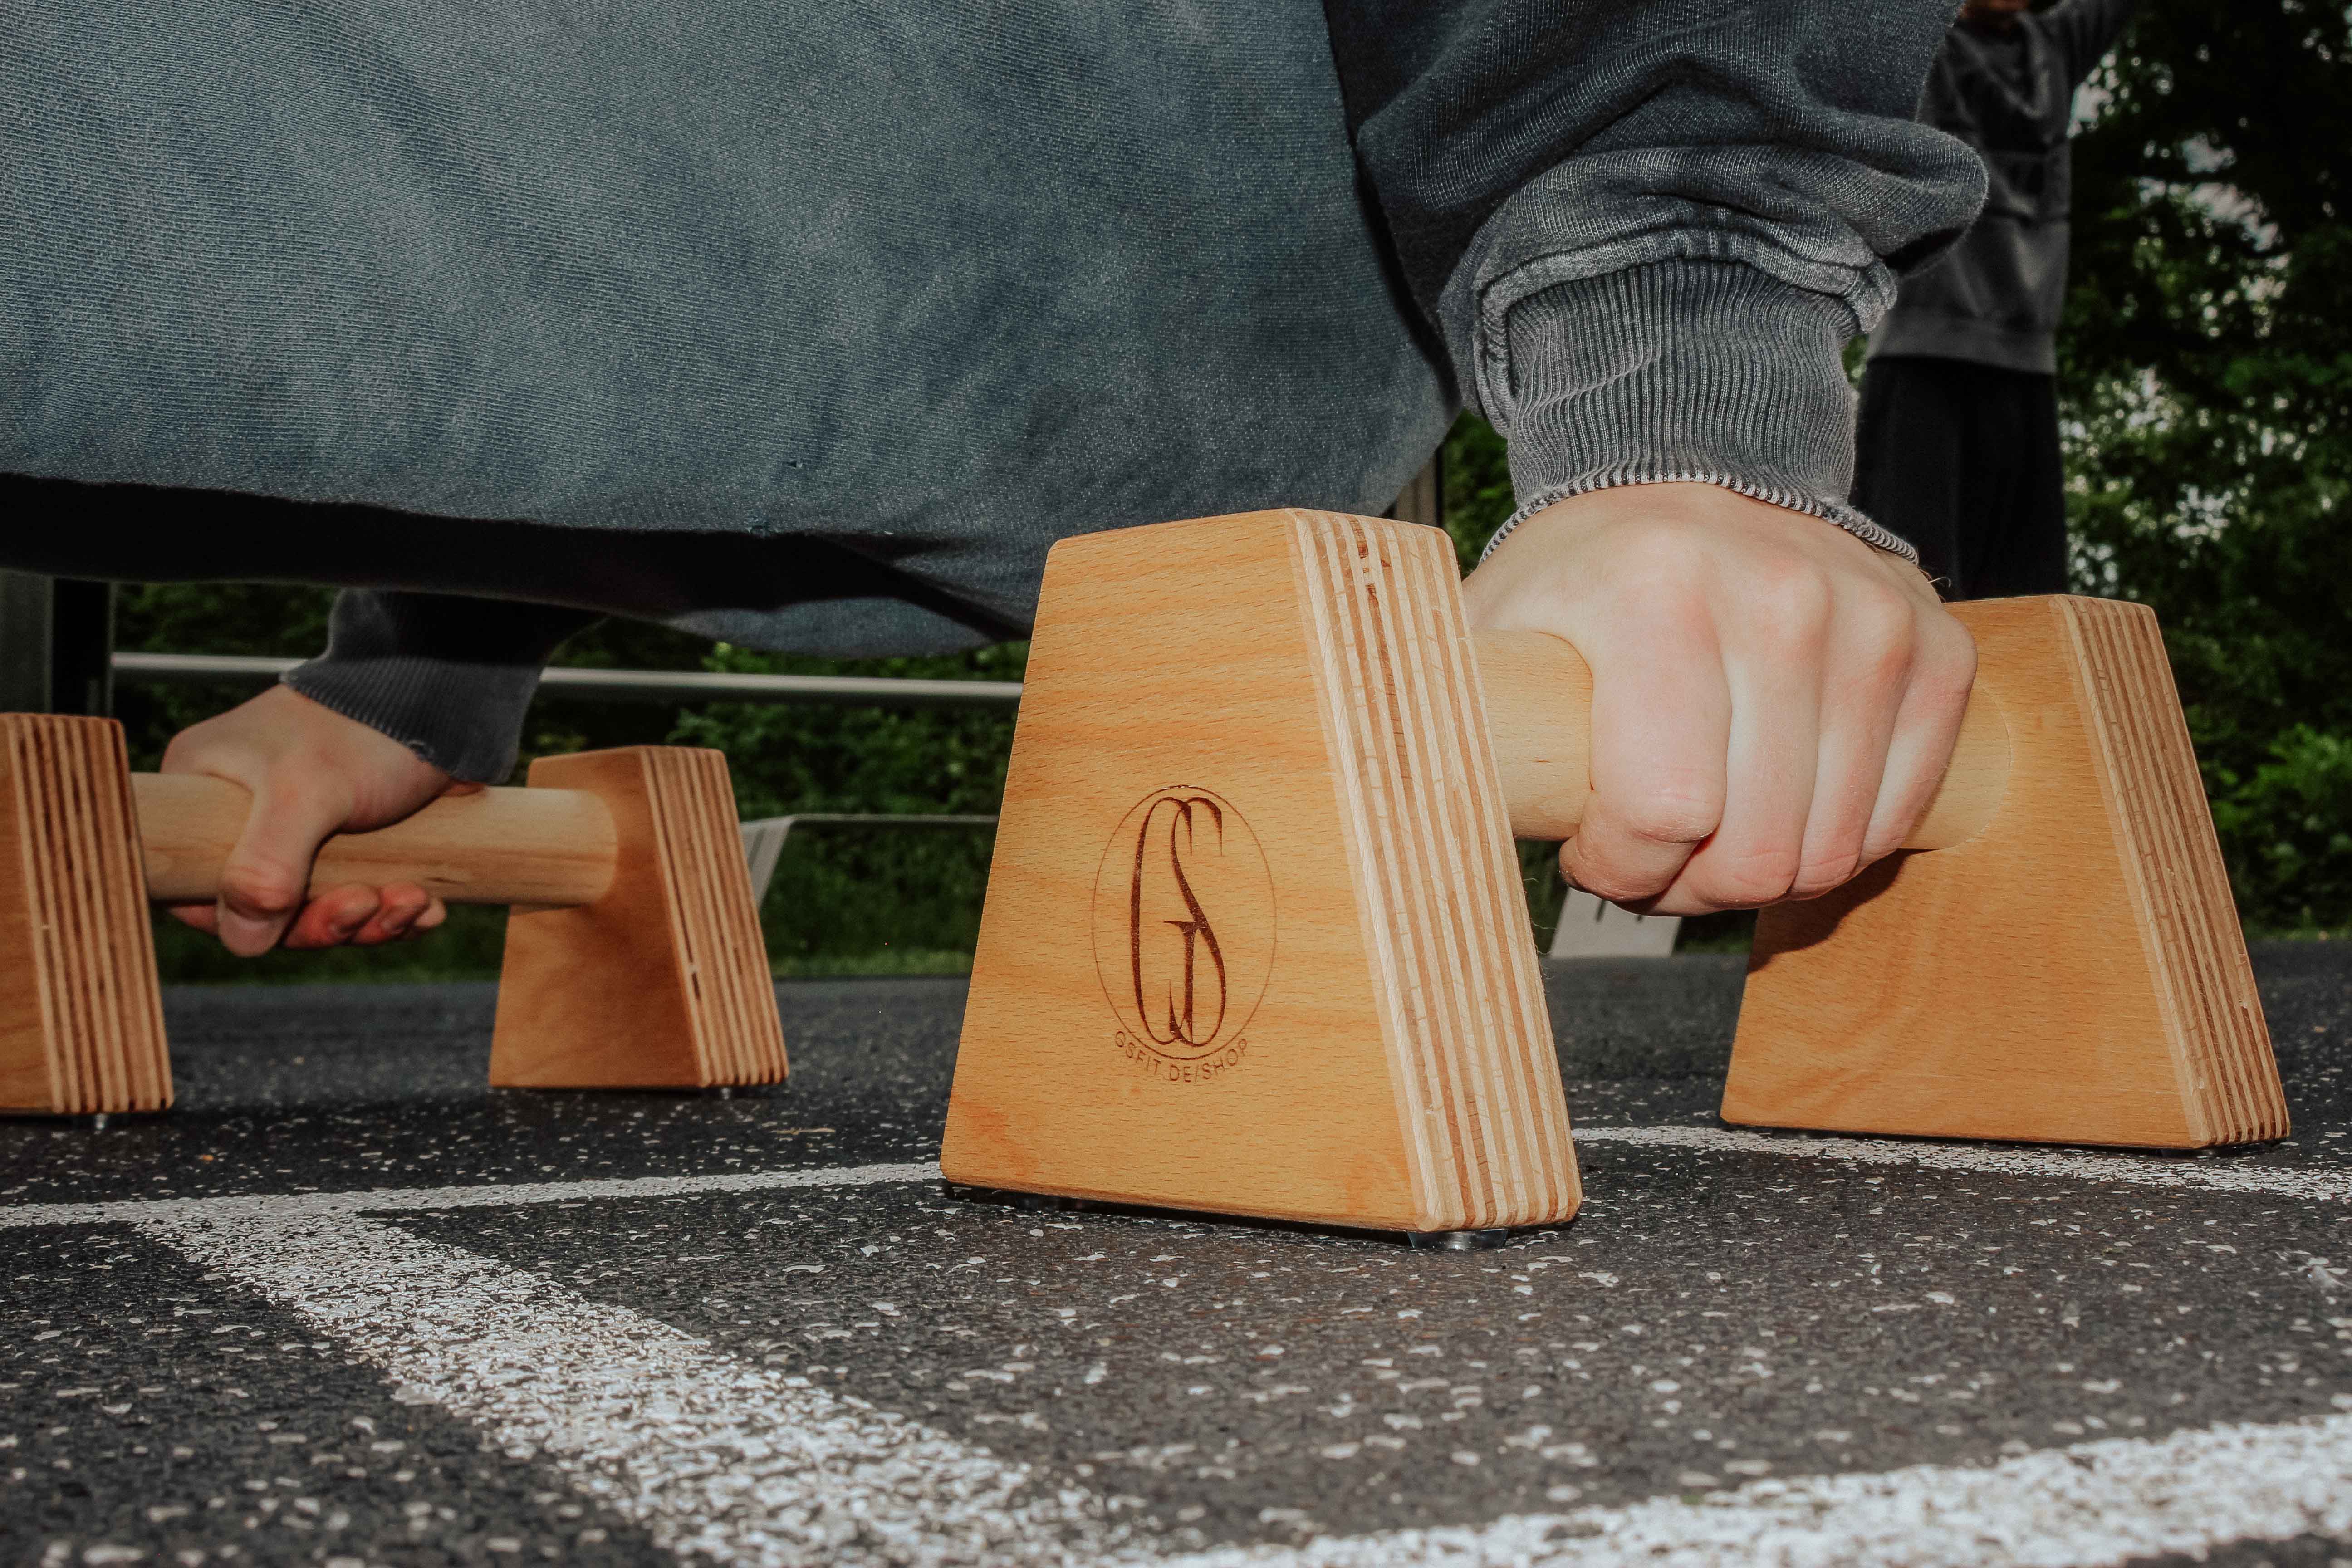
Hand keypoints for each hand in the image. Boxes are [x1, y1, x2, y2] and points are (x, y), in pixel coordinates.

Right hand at [159, 685, 478, 953]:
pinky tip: (428, 904)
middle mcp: (249, 814)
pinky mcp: (359, 838)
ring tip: (412, 899)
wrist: (441, 695)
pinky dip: (397, 909)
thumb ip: (265, 864)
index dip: (241, 919)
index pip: (195, 886)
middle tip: (368, 903)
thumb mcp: (305, 792)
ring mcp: (306, 829)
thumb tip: (242, 940)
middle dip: (327, 921)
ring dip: (371, 919)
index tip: (288, 918)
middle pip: (269, 907)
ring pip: (325, 907)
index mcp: (207, 793)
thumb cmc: (362, 727)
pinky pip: (368, 897)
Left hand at [1462, 483, 1975, 915]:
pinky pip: (1896, 814)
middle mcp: (1781, 594)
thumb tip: (1387, 805)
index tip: (1589, 843)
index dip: (1618, 866)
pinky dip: (1833, 837)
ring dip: (1759, 869)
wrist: (1688, 483)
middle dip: (1688, 883)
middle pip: (1752, 847)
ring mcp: (1871, 619)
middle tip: (1650, 847)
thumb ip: (1461, 713)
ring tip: (1707, 823)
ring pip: (1827, 847)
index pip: (1662, 810)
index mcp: (1658, 590)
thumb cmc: (1583, 583)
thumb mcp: (1495, 634)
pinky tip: (1777, 799)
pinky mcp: (1935, 648)